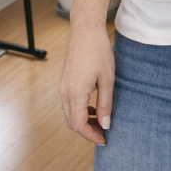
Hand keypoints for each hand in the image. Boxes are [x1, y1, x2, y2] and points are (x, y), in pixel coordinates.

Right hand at [59, 25, 114, 145]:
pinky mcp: (64, 82)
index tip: (104, 140)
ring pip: (70, 114)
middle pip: (72, 123)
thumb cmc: (98, 51)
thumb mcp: (107, 79)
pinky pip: (69, 104)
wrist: (85, 30)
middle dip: (87, 131)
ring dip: (83, 121)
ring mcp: (63, 87)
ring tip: (101, 121)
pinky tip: (93, 107)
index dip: (91, 135)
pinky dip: (80, 111)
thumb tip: (105, 125)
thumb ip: (105, 104)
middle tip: (103, 133)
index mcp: (76, 93)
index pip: (79, 125)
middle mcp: (65, 93)